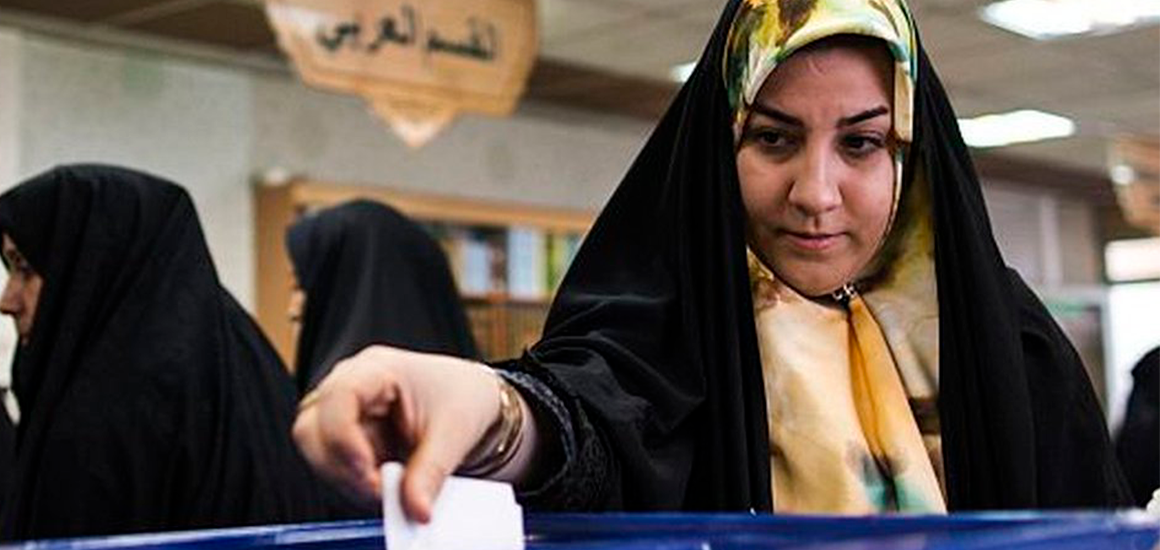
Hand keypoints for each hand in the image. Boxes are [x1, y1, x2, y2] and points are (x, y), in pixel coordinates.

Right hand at [293, 345, 501, 521]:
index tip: (367, 471)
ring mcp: (347, 413)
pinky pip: (334, 468)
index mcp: (377, 369)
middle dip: (341, 467)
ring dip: (347, 480)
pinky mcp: (350, 440)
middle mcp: (352, 387)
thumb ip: (430, 473)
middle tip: (379, 491)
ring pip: (317, 452)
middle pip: (311, 428)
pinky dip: (355, 485)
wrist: (476, 403)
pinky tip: (385, 487)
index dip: (342, 438)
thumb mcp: (454, 434)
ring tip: (389, 491)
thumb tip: (415, 510)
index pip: (337, 397)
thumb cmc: (465, 397)